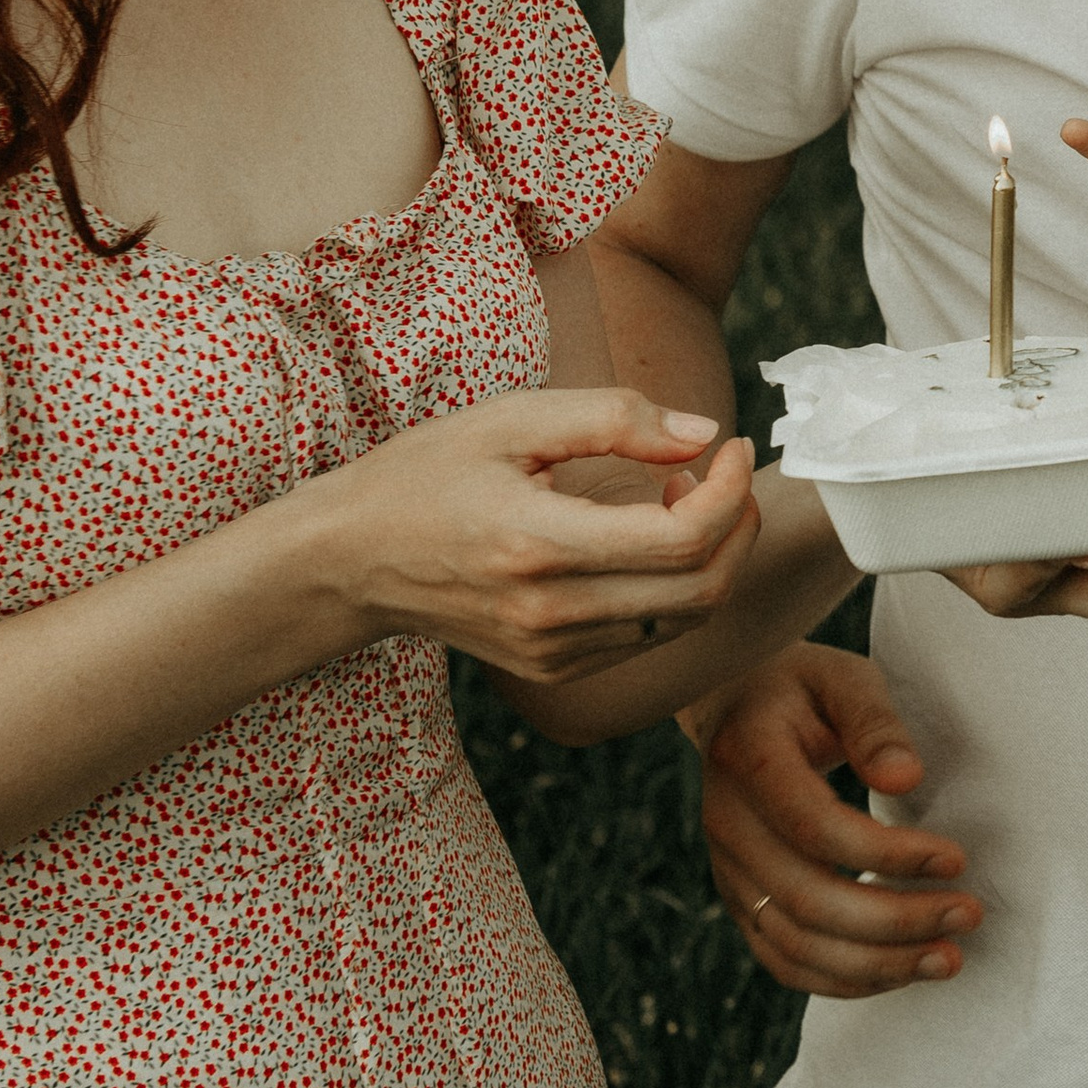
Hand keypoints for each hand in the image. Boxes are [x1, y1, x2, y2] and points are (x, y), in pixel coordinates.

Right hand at [285, 386, 761, 680]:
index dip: (731, 490)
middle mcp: (551, 614)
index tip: (733, 445)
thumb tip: (703, 432)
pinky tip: (646, 537)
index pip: (682, 538)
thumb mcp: (510, 419)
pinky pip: (646, 635)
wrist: (349, 560)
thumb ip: (613, 418)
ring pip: (683, 620)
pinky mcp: (553, 669)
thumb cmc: (425, 475)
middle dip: (738, 525)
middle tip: (723, 471)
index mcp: (539, 544)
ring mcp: (553, 653)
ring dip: (710, 557)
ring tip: (679, 495)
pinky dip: (673, 587)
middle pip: (701, 589)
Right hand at [685, 644, 983, 997]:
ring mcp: (728, 870)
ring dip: (878, 964)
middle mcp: (727, 823)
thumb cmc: (803, 688)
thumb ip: (874, 723)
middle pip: (807, 900)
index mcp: (749, 758)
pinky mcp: (741, 901)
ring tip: (947, 958)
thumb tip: (907, 779)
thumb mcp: (844, 679)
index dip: (888, 854)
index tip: (956, 857)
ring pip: (796, 946)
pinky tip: (901, 970)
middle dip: (895, 921)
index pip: (815, 827)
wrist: (735, 704)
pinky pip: (785, 961)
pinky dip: (845, 979)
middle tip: (968, 915)